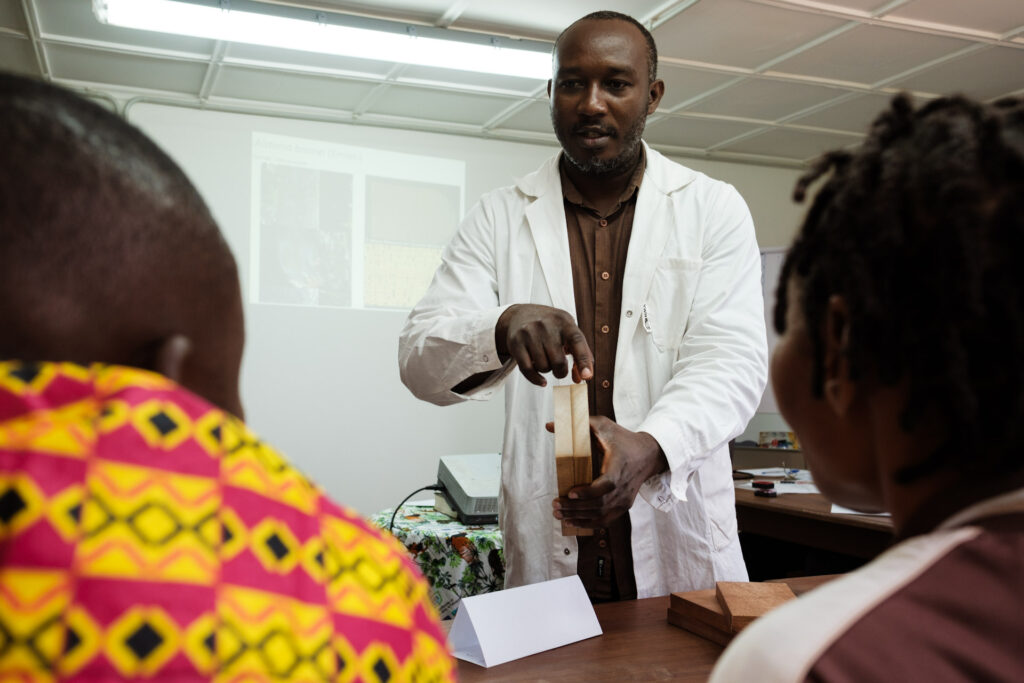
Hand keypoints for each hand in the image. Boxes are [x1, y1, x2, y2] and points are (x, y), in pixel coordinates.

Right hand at [496, 304, 593, 386]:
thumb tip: (582, 378)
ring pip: (543, 367)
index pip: (577, 341)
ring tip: (545, 359)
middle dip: (561, 371)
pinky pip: (527, 370)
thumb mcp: (568, 332)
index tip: (587, 376)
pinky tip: (542, 380)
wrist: (520, 315)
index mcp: (564, 321)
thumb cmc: (550, 327)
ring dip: (547, 369)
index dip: (583, 360)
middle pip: (559, 362)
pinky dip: (536, 379)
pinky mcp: (516, 343)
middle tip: (559, 369)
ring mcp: (529, 333)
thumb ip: (581, 353)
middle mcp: (546, 325)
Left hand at [552, 416, 668, 527]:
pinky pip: (605, 520)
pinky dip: (588, 524)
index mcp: (619, 467)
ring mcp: (624, 499)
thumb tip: (549, 425)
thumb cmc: (623, 439)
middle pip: (599, 504)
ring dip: (578, 517)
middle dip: (574, 507)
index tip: (570, 493)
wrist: (648, 454)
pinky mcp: (623, 506)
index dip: (588, 492)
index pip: (606, 485)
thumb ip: (579, 424)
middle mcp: (623, 487)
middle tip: (555, 505)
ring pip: (600, 514)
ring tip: (558, 514)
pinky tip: (572, 522)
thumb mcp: (603, 426)